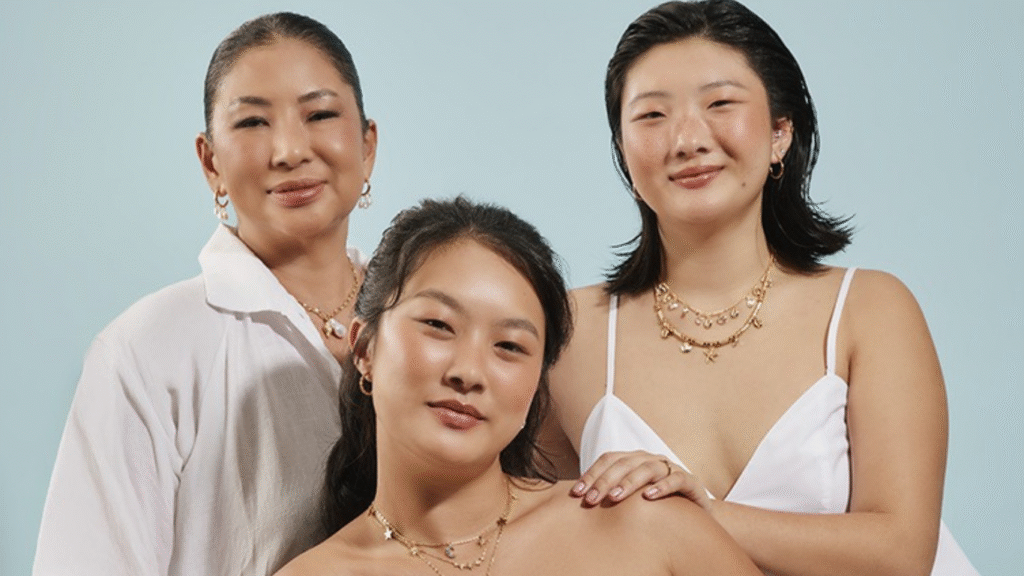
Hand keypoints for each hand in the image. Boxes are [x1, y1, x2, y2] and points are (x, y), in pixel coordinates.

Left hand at [570, 450, 713, 511]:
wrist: (695, 510)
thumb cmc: (658, 504)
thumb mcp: (632, 498)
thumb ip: (611, 494)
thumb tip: (580, 501)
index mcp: (634, 460)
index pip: (609, 460)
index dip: (592, 474)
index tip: (577, 493)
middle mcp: (650, 459)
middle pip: (624, 463)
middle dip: (605, 480)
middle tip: (592, 499)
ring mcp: (670, 468)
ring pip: (647, 468)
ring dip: (629, 482)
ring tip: (615, 497)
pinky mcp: (689, 481)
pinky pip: (676, 479)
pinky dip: (662, 486)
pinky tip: (649, 496)